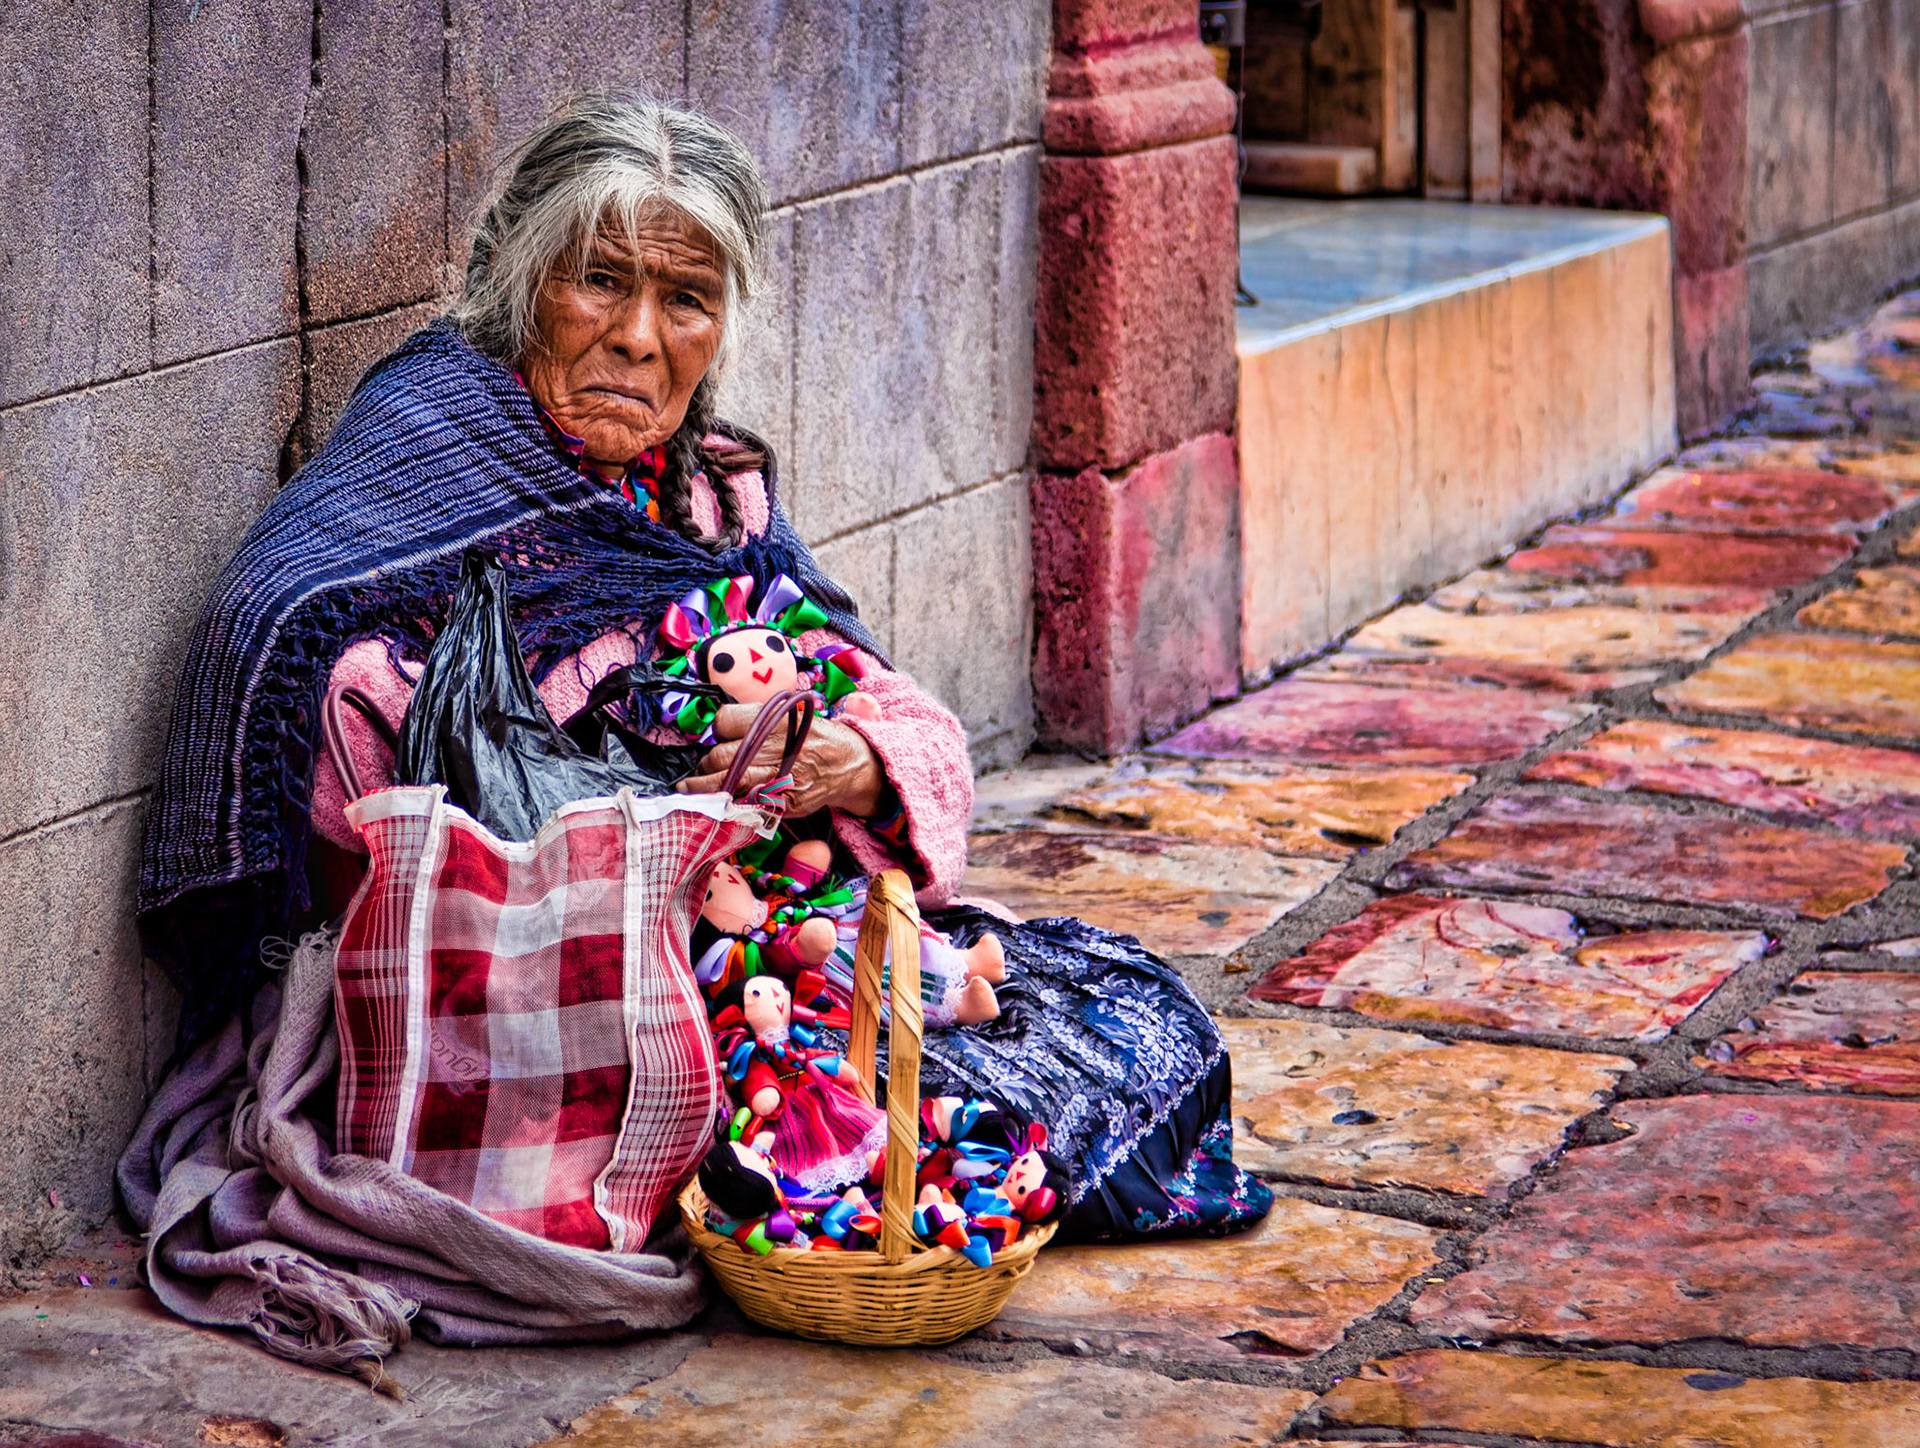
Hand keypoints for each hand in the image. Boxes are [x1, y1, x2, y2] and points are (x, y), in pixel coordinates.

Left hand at [678, 702, 886, 816]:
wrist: (848, 765)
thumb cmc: (813, 738)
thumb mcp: (789, 717)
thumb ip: (756, 722)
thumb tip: (716, 730)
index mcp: (774, 721)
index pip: (724, 721)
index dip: (715, 730)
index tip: (716, 738)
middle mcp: (775, 748)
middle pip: (719, 756)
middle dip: (705, 765)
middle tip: (704, 768)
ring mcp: (778, 778)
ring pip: (725, 784)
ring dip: (704, 789)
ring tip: (691, 789)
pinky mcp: (782, 803)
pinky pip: (743, 805)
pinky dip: (727, 805)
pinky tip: (717, 805)